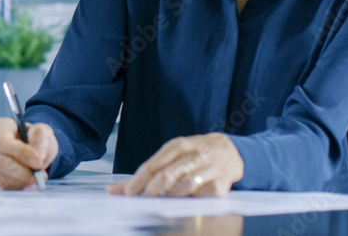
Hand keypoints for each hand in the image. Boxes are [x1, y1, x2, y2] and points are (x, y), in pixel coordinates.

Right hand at [0, 117, 56, 189]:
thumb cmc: (34, 138)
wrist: (29, 148)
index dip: (22, 154)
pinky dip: (17, 185)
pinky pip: (2, 184)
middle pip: (1, 162)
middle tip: (40, 175)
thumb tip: (38, 154)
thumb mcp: (42, 131)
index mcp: (0, 126)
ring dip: (22, 180)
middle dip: (24, 172)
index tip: (38, 162)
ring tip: (35, 177)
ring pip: (1, 175)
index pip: (4, 142)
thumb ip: (41, 138)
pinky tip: (26, 181)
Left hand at [107, 133, 242, 196]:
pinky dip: (190, 202)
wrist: (231, 150)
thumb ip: (148, 171)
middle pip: (167, 176)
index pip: (153, 165)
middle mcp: (193, 155)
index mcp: (178, 145)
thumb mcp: (173, 154)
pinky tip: (184, 203)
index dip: (139, 181)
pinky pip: (201, 197)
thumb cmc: (194, 154)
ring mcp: (208, 169)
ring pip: (183, 187)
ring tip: (164, 202)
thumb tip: (116, 190)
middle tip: (146, 199)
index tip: (128, 193)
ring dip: (171, 197)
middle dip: (153, 190)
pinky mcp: (221, 184)